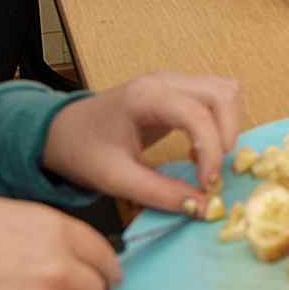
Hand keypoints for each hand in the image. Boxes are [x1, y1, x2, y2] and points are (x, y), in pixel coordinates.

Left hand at [42, 73, 244, 208]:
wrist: (60, 131)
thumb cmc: (83, 150)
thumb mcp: (116, 179)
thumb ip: (161, 193)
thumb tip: (205, 208)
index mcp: (146, 97)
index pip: (197, 113)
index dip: (211, 149)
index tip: (206, 184)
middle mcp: (165, 81)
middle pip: (223, 94)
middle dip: (228, 135)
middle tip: (212, 173)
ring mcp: (173, 82)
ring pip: (225, 92)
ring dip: (228, 127)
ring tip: (207, 161)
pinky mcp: (177, 91)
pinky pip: (215, 98)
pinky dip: (219, 123)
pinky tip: (198, 150)